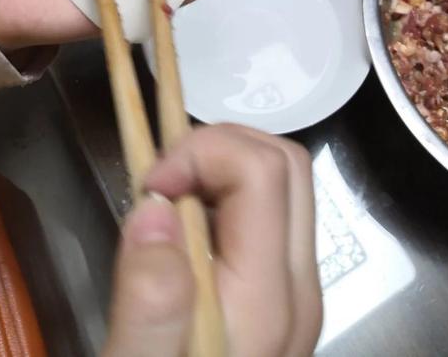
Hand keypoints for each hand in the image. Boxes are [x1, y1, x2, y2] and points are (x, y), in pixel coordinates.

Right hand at [103, 124, 321, 356]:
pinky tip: (184, 230)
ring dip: (222, 169)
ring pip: (284, 183)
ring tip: (166, 204)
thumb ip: (149, 300)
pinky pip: (271, 215)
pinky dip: (226, 196)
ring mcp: (298, 288)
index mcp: (268, 298)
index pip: (263, 170)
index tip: (148, 187)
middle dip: (217, 147)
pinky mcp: (285, 294)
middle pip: (285, 163)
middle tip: (158, 184)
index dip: (201, 152)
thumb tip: (155, 209)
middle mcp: (299, 284)